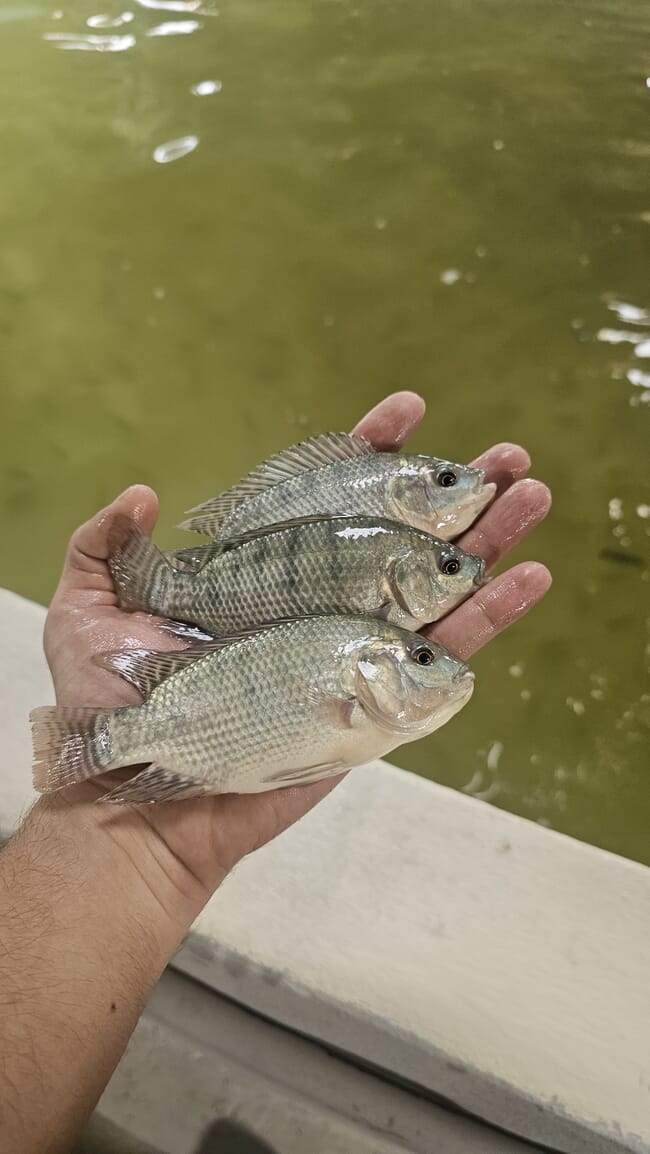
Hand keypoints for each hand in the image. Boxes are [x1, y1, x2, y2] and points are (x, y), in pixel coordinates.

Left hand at [42, 392, 550, 908]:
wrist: (131, 795)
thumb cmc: (106, 706)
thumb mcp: (83, 607)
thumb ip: (106, 545)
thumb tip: (145, 494)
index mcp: (261, 575)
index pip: (324, 501)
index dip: (367, 454)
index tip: (406, 410)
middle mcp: (314, 605)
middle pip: (400, 537)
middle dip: (456, 491)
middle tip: (505, 454)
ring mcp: (349, 653)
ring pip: (435, 590)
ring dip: (491, 542)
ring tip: (535, 496)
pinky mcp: (375, 706)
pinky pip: (439, 660)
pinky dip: (488, 620)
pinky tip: (527, 579)